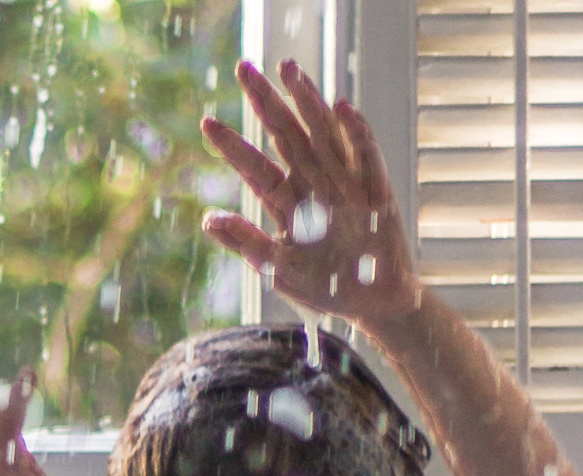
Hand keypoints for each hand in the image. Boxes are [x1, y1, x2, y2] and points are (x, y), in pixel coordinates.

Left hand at [199, 60, 419, 325]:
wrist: (374, 302)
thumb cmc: (326, 286)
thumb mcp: (280, 270)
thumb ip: (248, 243)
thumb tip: (208, 219)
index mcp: (286, 201)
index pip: (255, 167)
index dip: (233, 146)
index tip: (206, 122)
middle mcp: (312, 183)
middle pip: (285, 134)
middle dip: (265, 102)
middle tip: (243, 68)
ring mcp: (344, 181)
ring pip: (322, 131)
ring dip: (306, 100)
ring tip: (288, 68)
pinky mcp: (375, 188)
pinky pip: (365, 153)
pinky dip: (355, 131)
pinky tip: (341, 106)